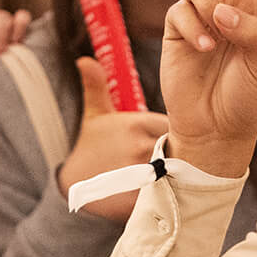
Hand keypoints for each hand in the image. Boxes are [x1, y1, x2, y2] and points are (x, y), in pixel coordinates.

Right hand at [57, 57, 169, 220]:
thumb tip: (85, 59)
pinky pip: (169, 191)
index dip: (176, 132)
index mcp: (136, 124)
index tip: (174, 139)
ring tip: (177, 175)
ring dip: (179, 172)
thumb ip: (96, 86)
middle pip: (178, 146)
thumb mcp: (94, 115)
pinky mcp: (144, 197)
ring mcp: (142, 173)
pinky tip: (167, 192)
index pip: (171, 124)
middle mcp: (141, 146)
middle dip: (180, 150)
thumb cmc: (90, 147)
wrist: (74, 187)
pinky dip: (171, 192)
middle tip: (182, 157)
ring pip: (177, 169)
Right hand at [161, 0, 256, 178]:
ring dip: (207, 8)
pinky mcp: (179, 21)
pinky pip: (183, 8)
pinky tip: (203, 50)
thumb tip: (222, 8)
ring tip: (216, 41)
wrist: (215, 127)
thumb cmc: (250, 96)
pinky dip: (194, 28)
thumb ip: (251, 31)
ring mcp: (203, 4)